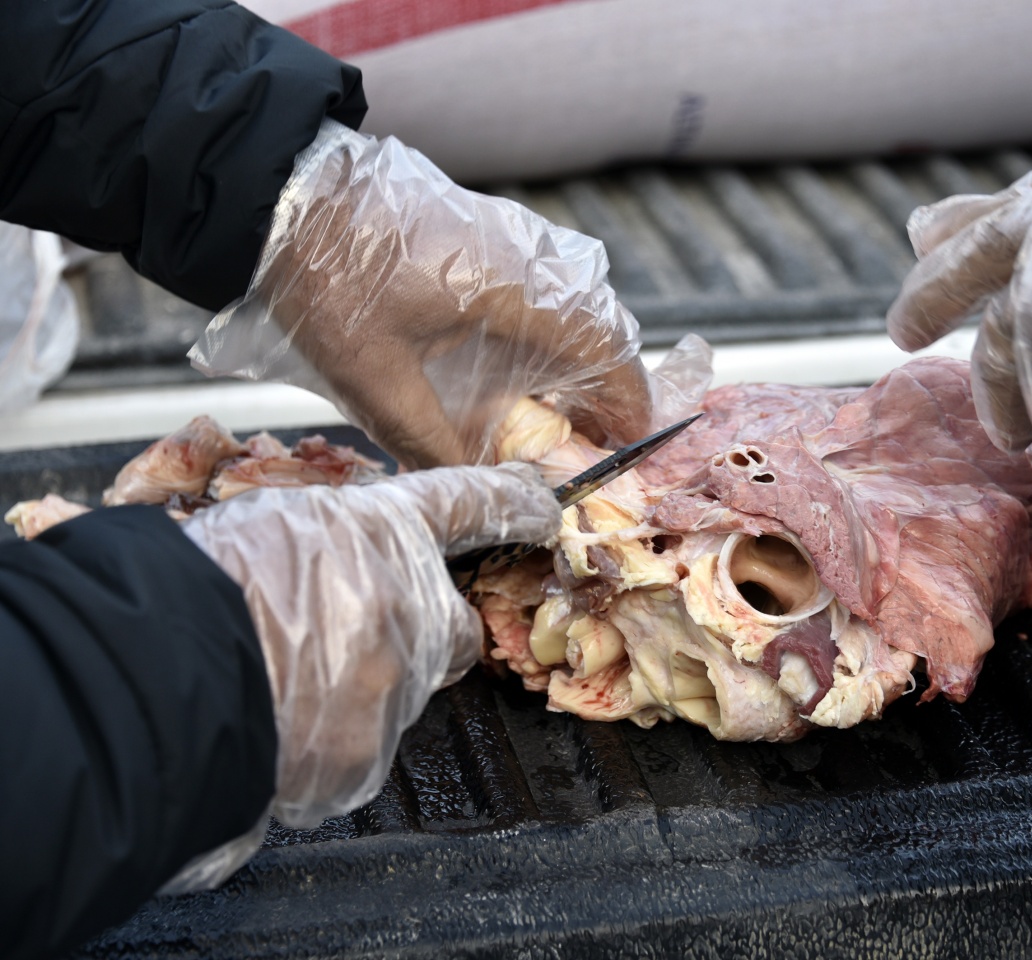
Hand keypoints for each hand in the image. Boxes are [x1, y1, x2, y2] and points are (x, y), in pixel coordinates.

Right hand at [180, 462, 560, 826]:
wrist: (154, 678)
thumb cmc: (190, 586)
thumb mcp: (261, 523)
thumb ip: (320, 543)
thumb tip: (323, 560)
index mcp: (380, 532)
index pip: (469, 505)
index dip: (511, 504)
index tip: (541, 510)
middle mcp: (410, 604)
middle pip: (452, 625)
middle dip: (419, 633)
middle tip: (347, 636)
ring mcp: (397, 685)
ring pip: (398, 690)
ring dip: (356, 689)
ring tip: (276, 683)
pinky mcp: (367, 755)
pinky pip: (355, 749)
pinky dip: (321, 745)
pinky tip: (270, 726)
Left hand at [192, 120, 653, 469]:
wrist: (285, 195)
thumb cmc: (331, 282)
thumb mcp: (376, 381)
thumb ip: (432, 442)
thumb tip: (478, 491)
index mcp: (519, 292)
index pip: (608, 348)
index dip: (628, 403)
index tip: (629, 447)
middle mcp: (533, 258)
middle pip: (605, 327)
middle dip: (610, 388)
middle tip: (594, 441)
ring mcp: (515, 238)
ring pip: (579, 305)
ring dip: (582, 360)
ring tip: (561, 414)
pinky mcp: (491, 232)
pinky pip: (548, 287)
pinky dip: (553, 332)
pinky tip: (522, 368)